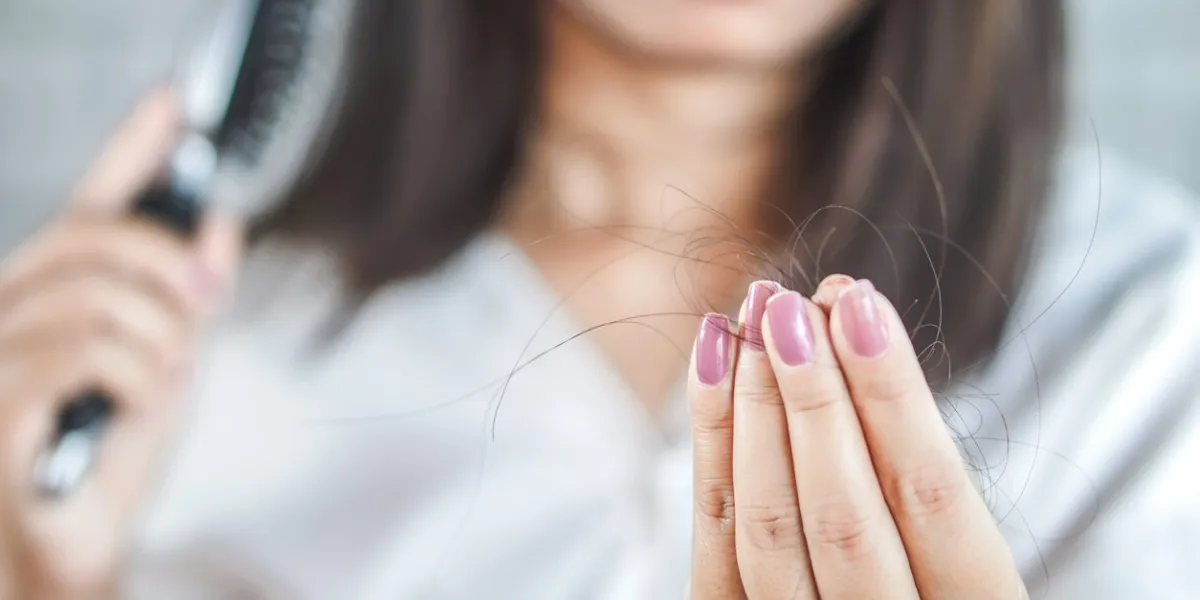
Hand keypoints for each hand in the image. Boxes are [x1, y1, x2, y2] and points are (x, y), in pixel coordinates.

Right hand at [0, 90, 241, 599]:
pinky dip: (137, 376)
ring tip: (170, 380)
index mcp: (51, 299)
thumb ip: (189, 298)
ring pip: (91, 300)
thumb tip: (221, 222)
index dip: (129, 151)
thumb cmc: (111, 463)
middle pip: (87, 238)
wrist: (71, 554)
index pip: (88, 206)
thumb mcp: (170, 367)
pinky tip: (147, 402)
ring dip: (159, 338)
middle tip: (212, 293)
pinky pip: (77, 358)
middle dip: (167, 257)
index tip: (173, 108)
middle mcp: (7, 315)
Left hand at [687, 277, 1025, 598]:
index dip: (892, 398)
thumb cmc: (924, 588)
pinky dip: (713, 450)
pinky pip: (716, 547)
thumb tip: (854, 333)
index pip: (932, 500)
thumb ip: (915, 484)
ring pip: (772, 531)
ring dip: (755, 413)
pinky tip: (713, 370)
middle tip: (789, 306)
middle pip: (844, 514)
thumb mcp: (953, 559)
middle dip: (812, 399)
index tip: (858, 306)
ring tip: (750, 323)